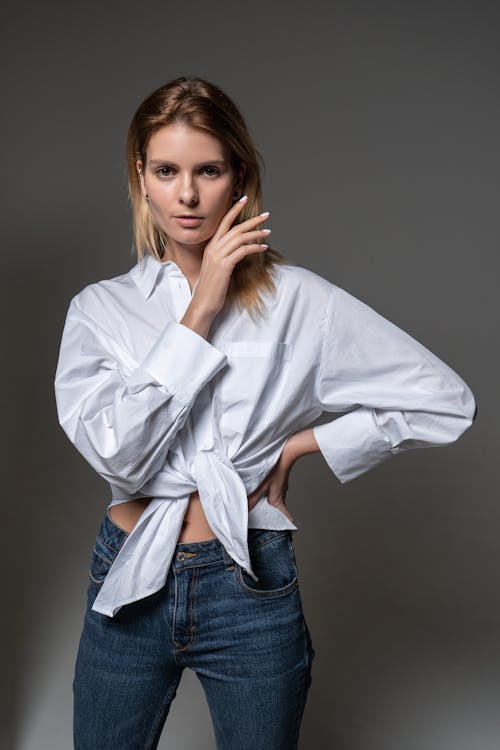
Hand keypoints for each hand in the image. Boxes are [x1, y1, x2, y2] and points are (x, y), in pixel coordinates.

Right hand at [190, 196, 269, 317]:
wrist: (203, 303)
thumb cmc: (211, 288)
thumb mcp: (217, 268)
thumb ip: (225, 257)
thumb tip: (238, 251)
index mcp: (211, 247)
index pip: (223, 222)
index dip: (234, 209)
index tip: (244, 199)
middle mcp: (213, 248)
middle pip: (235, 228)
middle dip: (252, 220)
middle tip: (266, 215)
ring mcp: (218, 256)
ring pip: (240, 237)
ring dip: (256, 233)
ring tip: (268, 231)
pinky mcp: (224, 265)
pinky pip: (242, 250)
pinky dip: (254, 247)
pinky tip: (263, 247)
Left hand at [247, 446, 296, 524]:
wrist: (286, 454)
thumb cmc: (274, 469)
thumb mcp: (260, 485)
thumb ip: (252, 498)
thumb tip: (245, 509)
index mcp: (277, 500)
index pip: (286, 516)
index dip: (286, 523)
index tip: (287, 528)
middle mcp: (282, 495)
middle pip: (279, 509)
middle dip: (273, 514)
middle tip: (266, 519)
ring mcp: (282, 487)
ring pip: (276, 499)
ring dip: (270, 502)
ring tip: (261, 504)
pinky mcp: (280, 481)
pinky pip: (275, 491)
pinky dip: (269, 493)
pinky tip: (263, 489)